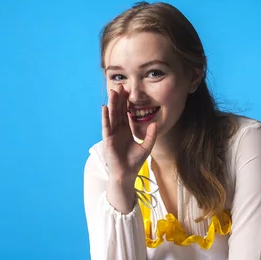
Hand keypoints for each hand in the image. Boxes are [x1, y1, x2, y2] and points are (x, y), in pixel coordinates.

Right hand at [102, 84, 156, 211]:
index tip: (129, 91)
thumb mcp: (146, 146)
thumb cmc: (134, 162)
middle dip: (119, 98)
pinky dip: (105, 117)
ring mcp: (112, 134)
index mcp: (127, 130)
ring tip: (112, 91)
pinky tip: (105, 107)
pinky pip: (106, 126)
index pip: (126, 113)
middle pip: (118, 111)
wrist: (126, 174)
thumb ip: (150, 135)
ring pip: (112, 115)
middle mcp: (118, 130)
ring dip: (112, 104)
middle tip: (120, 85)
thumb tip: (155, 123)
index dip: (127, 102)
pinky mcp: (108, 139)